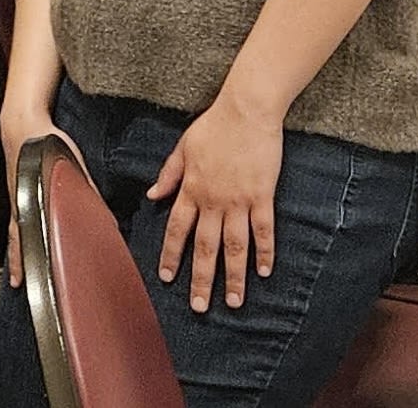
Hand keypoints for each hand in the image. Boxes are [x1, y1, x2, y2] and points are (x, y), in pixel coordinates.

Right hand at [0, 104, 83, 286]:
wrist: (23, 121)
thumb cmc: (42, 143)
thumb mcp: (72, 170)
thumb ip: (87, 192)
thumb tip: (104, 216)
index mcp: (27, 202)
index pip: (21, 238)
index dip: (21, 261)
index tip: (19, 281)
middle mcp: (17, 202)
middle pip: (15, 239)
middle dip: (17, 261)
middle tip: (16, 281)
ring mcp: (15, 195)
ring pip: (14, 228)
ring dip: (17, 246)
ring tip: (19, 261)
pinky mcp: (17, 186)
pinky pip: (16, 213)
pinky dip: (19, 227)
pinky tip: (28, 226)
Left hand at [148, 89, 284, 310]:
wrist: (246, 110)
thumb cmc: (214, 125)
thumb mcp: (182, 146)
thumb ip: (169, 174)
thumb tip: (152, 196)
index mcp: (191, 188)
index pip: (177, 229)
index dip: (171, 255)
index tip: (168, 278)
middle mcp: (213, 199)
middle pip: (205, 246)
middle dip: (201, 279)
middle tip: (199, 307)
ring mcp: (239, 200)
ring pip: (235, 246)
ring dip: (233, 275)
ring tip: (234, 301)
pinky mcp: (263, 196)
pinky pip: (264, 230)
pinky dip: (265, 252)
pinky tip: (264, 272)